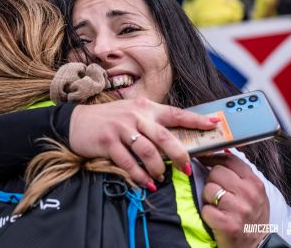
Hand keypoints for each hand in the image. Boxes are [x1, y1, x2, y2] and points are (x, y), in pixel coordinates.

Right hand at [69, 97, 217, 187]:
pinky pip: (129, 164)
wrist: (76, 122)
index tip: (214, 124)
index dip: (196, 119)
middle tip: (187, 168)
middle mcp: (135, 116)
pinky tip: (147, 183)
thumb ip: (150, 122)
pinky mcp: (108, 142)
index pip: (175, 113)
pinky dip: (141, 177)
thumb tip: (174, 139)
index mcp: (145, 107)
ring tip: (161, 177)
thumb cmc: (108, 119)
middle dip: (180, 155)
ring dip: (158, 169)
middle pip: (166, 137)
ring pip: (149, 153)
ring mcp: (121, 129)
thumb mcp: (130, 113)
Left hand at [199, 154, 268, 247]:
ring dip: (208, 198)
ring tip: (218, 207)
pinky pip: (206, 209)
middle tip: (216, 194)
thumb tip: (222, 152)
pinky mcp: (227, 224)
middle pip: (216, 172)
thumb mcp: (254, 193)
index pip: (229, 160)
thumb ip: (240, 174)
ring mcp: (239, 209)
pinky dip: (207, 214)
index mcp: (254, 183)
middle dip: (211, 181)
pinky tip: (215, 218)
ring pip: (209, 189)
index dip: (212, 157)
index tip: (203, 158)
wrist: (257, 246)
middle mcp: (248, 194)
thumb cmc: (252, 217)